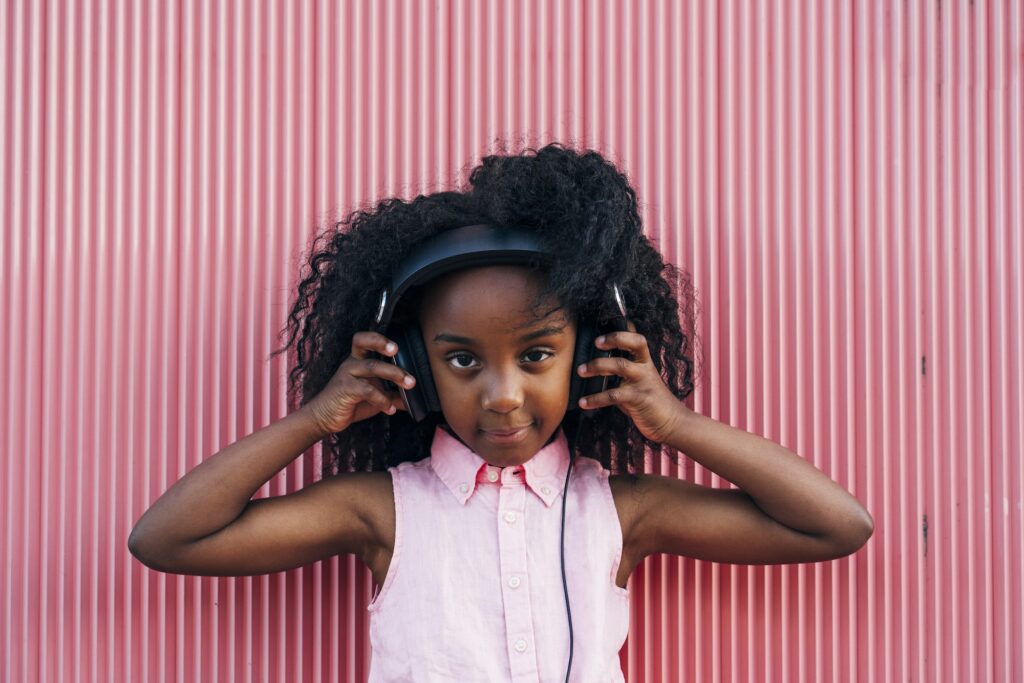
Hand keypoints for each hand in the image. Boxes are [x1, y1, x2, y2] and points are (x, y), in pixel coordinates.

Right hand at [304, 331, 415, 434]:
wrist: (324, 418)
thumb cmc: (350, 403)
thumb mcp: (374, 398)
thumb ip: (392, 396)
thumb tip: (413, 400)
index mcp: (358, 360)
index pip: (364, 339)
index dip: (378, 338)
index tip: (396, 345)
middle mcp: (352, 363)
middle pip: (366, 345)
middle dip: (385, 346)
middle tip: (400, 352)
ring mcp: (347, 375)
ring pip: (372, 366)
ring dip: (394, 374)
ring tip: (410, 384)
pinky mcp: (344, 389)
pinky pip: (367, 390)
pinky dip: (382, 399)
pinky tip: (390, 409)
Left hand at [575, 321, 683, 443]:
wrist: (672, 423)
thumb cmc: (649, 402)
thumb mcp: (638, 383)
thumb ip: (622, 373)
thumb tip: (596, 366)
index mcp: (645, 362)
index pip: (638, 338)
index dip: (625, 329)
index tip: (607, 324)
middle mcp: (645, 368)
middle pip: (634, 343)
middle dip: (614, 339)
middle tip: (595, 342)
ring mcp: (643, 382)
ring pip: (621, 365)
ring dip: (598, 366)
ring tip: (581, 371)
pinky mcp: (639, 399)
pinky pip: (613, 395)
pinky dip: (595, 399)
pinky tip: (583, 402)